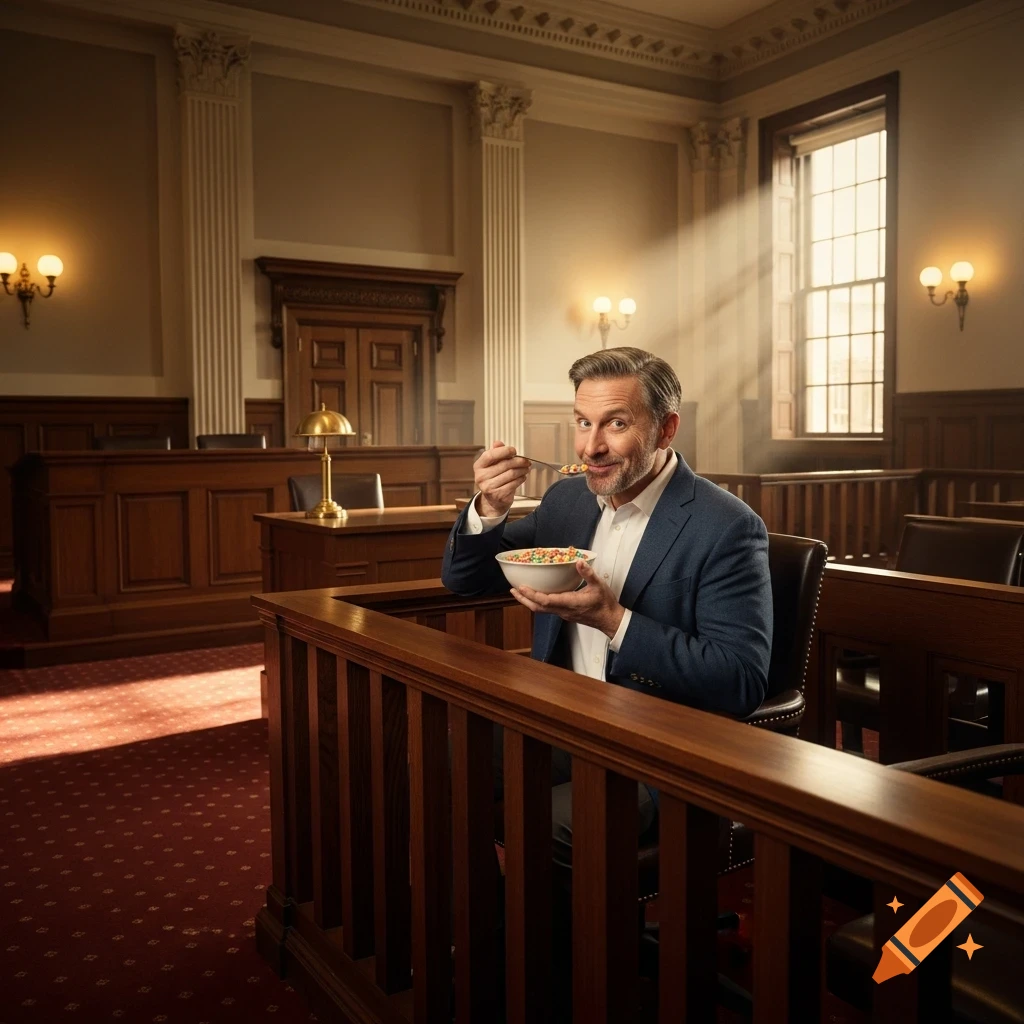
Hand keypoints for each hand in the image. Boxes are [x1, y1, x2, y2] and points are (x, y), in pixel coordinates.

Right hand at [474, 440, 530, 517]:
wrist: (493, 500)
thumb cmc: (494, 478)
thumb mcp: (493, 464)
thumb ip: (496, 453)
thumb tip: (498, 443)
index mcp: (478, 466)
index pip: (490, 455)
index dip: (504, 451)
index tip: (514, 450)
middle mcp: (481, 477)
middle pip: (504, 464)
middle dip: (518, 461)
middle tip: (526, 461)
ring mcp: (489, 487)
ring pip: (511, 474)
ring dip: (522, 470)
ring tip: (526, 468)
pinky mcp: (498, 495)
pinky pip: (514, 483)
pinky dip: (521, 479)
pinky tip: (523, 476)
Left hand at [510, 559, 624, 637]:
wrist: (610, 620)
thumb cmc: (605, 604)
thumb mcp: (599, 586)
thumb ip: (588, 574)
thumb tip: (579, 561)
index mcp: (570, 603)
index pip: (546, 601)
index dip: (532, 595)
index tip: (521, 587)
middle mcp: (563, 610)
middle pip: (538, 608)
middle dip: (524, 599)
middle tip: (513, 590)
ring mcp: (563, 613)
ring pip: (541, 609)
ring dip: (529, 601)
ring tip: (519, 592)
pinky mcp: (565, 613)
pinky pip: (547, 609)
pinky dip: (538, 602)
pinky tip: (536, 595)